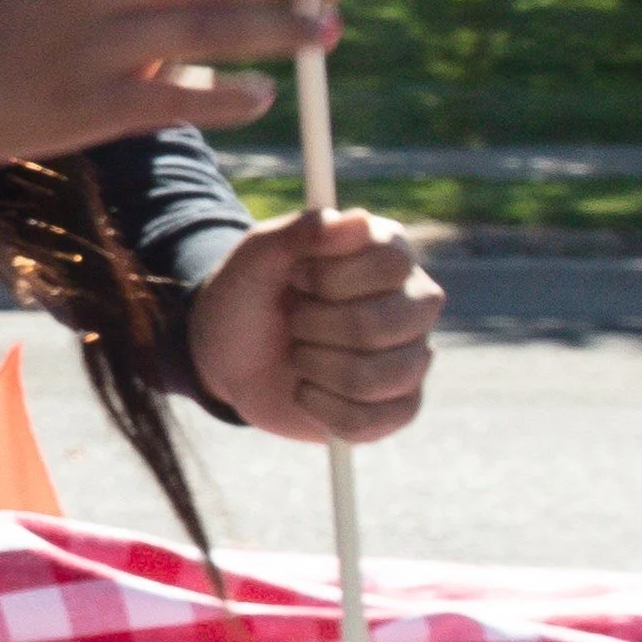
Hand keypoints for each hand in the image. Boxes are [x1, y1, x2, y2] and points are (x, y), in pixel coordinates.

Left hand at [186, 209, 443, 442]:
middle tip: (295, 319)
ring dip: (315, 367)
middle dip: (315, 326)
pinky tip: (306, 391)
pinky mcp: (399, 408)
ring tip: (299, 354)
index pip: (390, 263)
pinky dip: (320, 408)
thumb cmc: (249, 294)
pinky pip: (369, 421)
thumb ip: (301, 232)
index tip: (298, 277)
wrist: (227, 354)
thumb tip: (357, 220)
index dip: (333, 277)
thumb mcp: (258, 255)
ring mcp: (413, 357)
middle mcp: (414, 301)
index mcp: (389, 252)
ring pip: (376, 377)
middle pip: (384, 323)